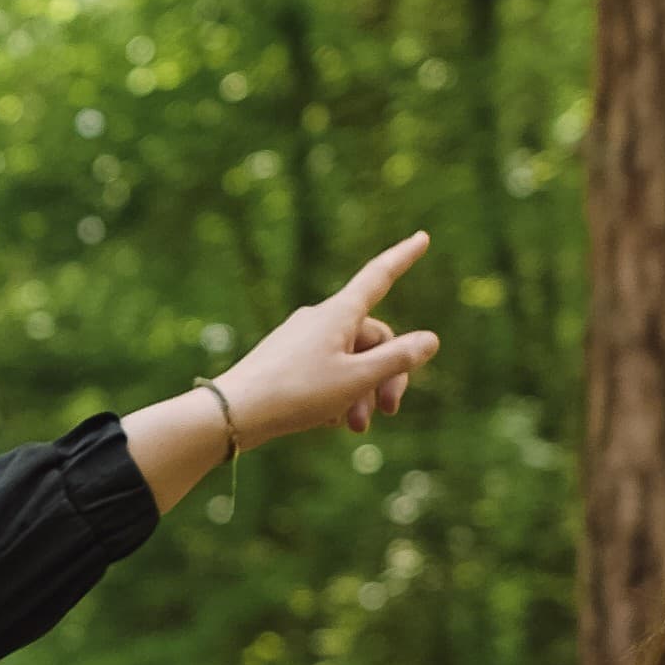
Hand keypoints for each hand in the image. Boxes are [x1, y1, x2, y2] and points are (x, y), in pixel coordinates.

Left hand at [212, 235, 440, 446]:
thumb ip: (397, 360)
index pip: (379, 277)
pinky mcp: (286, 360)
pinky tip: (329, 421)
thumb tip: (430, 340)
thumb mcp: (357, 379)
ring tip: (355, 427)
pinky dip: (336, 394)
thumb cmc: (297, 393)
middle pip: (372, 338)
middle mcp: (320, 319)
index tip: (422, 237)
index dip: (403, 258)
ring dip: (361, 393)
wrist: (234, 413)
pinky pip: (325, 371)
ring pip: (349, 360)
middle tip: (389, 411)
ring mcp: (301, 339)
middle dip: (386, 375)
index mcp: (339, 314)